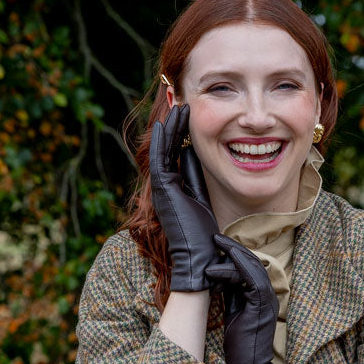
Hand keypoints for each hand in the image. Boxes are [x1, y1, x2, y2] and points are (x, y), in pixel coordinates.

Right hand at [149, 104, 219, 291]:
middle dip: (175, 126)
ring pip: (162, 150)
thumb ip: (196, 177)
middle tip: (182, 103)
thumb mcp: (202, 198)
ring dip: (170, 127)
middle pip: (168, 148)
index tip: (189, 115)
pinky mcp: (163, 190)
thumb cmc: (204, 236)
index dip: (182, 134)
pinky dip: (163, 142)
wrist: (198, 259)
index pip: (176, 153)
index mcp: (174, 188)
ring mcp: (162, 188)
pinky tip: (167, 124)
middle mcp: (165, 185)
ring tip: (178, 106)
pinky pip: (160, 160)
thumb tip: (194, 153)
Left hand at [205, 234, 285, 363]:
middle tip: (214, 237)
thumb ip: (231, 294)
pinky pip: (250, 280)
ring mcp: (267, 300)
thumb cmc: (239, 348)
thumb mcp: (233, 313)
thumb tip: (219, 276)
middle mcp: (267, 294)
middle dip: (233, 247)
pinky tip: (215, 269)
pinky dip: (233, 271)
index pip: (249, 266)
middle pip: (252, 261)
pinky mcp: (261, 306)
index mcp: (260, 296)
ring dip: (232, 254)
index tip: (216, 244)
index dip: (234, 253)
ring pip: (252, 267)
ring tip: (214, 245)